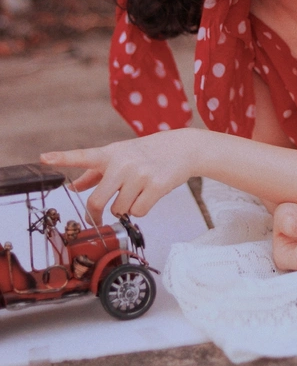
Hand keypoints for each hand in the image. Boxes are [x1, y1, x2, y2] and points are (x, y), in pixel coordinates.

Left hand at [40, 130, 191, 225]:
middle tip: (96, 217)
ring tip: (137, 192)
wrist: (182, 148)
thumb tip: (72, 188)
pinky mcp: (156, 185)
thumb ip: (94, 173)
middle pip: (97, 201)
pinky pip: (138, 212)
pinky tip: (148, 195)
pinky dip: (141, 210)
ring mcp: (140, 174)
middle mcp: (123, 162)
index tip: (43, 158)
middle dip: (95, 214)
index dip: (62, 158)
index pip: (83, 156)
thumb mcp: (120, 156)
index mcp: (110, 154)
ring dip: (126, 208)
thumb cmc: (147, 153)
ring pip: (120, 209)